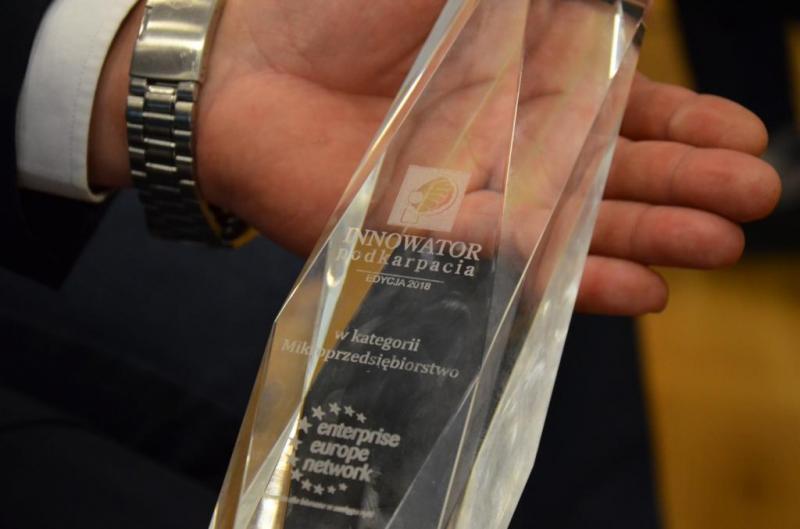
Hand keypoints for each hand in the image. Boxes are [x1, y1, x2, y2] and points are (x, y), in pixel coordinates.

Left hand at [89, 0, 780, 315]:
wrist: (241, 66)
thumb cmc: (336, 11)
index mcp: (520, 87)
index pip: (621, 113)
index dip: (682, 126)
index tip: (743, 136)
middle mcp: (506, 151)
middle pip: (611, 178)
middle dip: (685, 188)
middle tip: (755, 202)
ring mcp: (471, 203)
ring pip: (575, 230)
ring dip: (648, 239)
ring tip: (718, 247)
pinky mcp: (427, 249)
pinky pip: (512, 269)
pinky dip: (572, 280)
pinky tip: (641, 291)